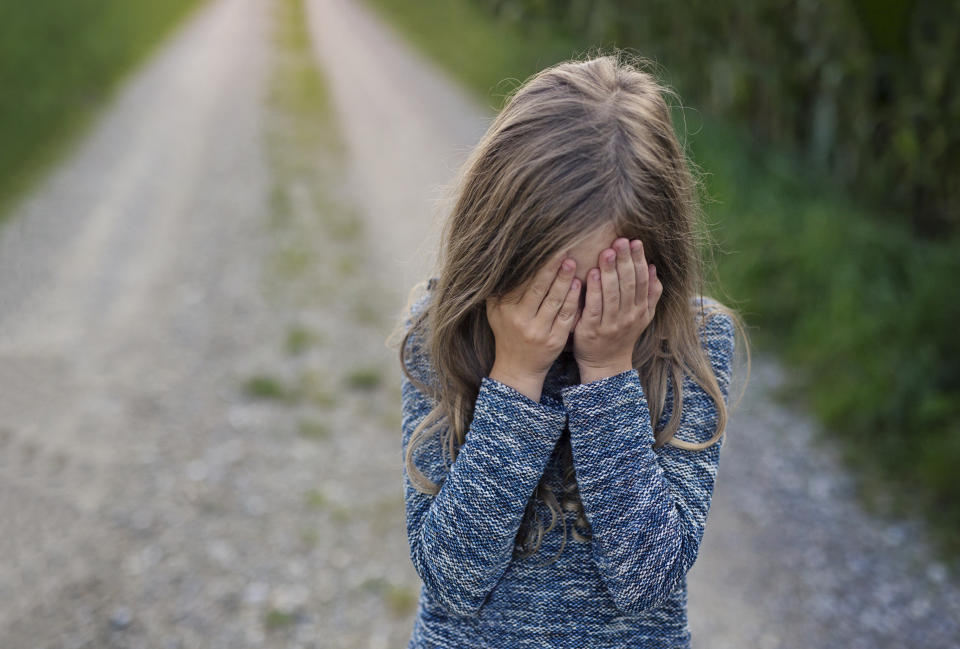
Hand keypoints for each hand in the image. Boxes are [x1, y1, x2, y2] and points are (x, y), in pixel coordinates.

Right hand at [486, 251, 580, 399]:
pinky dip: (572, 300)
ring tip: (572, 263)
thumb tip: (500, 261)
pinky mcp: (555, 340)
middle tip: (563, 250)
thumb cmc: (507, 333)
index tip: (544, 248)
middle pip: (539, 290)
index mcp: (506, 310)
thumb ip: (497, 290)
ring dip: (564, 281)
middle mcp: (522, 321)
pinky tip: (578, 285)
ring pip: (555, 302)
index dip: (535, 266)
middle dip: (551, 269)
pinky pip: (566, 317)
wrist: (518, 368)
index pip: (522, 283)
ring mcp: (540, 331)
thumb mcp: (495, 313)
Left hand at [572, 238, 662, 381]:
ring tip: (607, 251)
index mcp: (641, 310)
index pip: (642, 281)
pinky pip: (595, 307)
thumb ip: (650, 294)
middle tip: (620, 240)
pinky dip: (594, 289)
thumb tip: (653, 268)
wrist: (606, 365)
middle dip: (625, 261)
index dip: (639, 260)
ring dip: (610, 271)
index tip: (635, 241)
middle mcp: (629, 316)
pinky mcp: (592, 330)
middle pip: (629, 284)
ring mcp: (611, 324)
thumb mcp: (642, 317)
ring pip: (613, 294)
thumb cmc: (621, 335)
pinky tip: (592, 273)